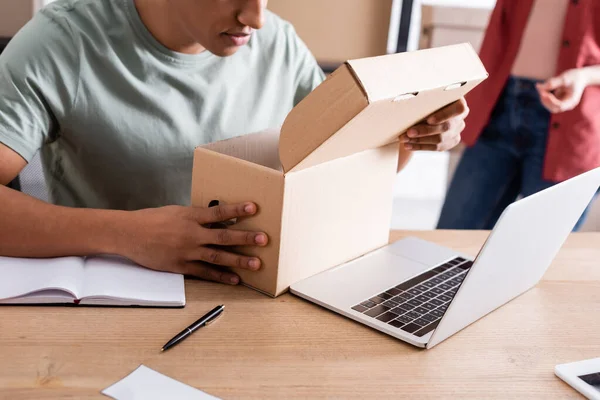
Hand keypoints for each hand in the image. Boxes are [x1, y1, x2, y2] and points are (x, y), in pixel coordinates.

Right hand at [118, 202, 267, 284]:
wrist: (129, 233)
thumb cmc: (153, 219)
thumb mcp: (177, 211)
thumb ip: (197, 216)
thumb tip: (219, 218)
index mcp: (191, 216)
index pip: (218, 212)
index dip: (237, 210)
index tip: (254, 208)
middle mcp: (191, 233)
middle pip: (223, 236)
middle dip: (245, 238)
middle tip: (264, 239)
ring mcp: (187, 251)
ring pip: (217, 256)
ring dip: (238, 261)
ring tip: (256, 264)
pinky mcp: (181, 266)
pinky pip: (204, 273)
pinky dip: (221, 277)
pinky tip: (235, 280)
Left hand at [400, 97, 468, 150]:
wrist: (427, 110)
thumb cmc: (426, 100)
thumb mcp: (427, 97)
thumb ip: (425, 102)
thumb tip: (410, 107)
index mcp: (459, 103)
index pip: (458, 109)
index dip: (444, 115)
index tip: (429, 120)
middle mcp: (460, 119)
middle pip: (446, 127)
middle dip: (425, 131)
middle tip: (409, 132)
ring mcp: (456, 132)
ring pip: (440, 140)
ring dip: (419, 140)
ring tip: (404, 139)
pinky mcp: (450, 142)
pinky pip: (436, 148)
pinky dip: (420, 146)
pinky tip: (408, 145)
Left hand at [536, 69, 586, 112]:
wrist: (582, 76)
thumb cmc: (574, 76)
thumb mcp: (564, 78)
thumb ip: (552, 83)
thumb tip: (538, 86)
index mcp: (572, 101)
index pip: (560, 106)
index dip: (551, 101)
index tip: (544, 93)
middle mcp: (568, 105)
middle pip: (553, 108)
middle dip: (546, 101)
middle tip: (541, 90)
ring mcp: (563, 104)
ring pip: (549, 106)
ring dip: (544, 98)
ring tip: (542, 87)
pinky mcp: (559, 101)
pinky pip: (548, 102)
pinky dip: (544, 95)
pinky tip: (544, 87)